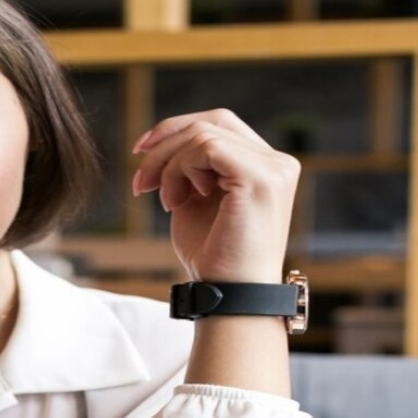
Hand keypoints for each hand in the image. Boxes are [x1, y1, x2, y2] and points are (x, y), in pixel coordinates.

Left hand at [131, 109, 300, 282]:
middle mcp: (277, 162)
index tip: (139, 151)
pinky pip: (206, 148)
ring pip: (203, 134)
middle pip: (211, 122)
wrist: (227, 296)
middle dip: (166, 143)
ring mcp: (273, 168)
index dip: (176, 129)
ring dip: (169, 165)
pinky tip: (177, 201)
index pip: (220, 124)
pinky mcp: (261, 178)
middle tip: (141, 180)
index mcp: (265, 166)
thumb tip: (159, 140)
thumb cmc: (212, 257)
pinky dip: (180, 170)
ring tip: (166, 201)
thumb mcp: (195, 201)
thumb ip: (190, 168)